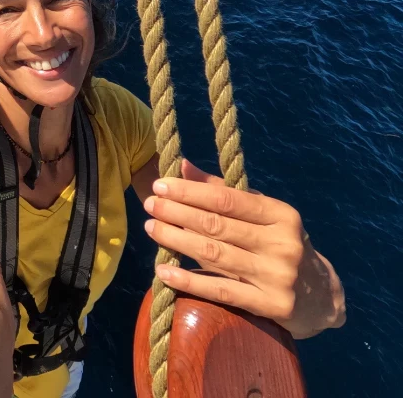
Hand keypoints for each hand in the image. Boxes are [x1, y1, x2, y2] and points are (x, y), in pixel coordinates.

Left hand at [144, 159, 345, 338]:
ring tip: (150, 228)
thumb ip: (222, 191)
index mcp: (282, 215)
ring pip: (215, 255)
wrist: (322, 298)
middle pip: (218, 225)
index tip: (161, 184)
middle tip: (150, 204)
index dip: (191, 191)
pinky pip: (221, 290)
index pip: (228, 199)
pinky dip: (189, 281)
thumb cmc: (280, 244)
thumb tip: (182, 166)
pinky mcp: (271, 306)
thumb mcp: (262, 215)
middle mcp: (283, 244)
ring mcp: (277, 277)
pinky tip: (163, 270)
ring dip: (177, 240)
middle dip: (178, 212)